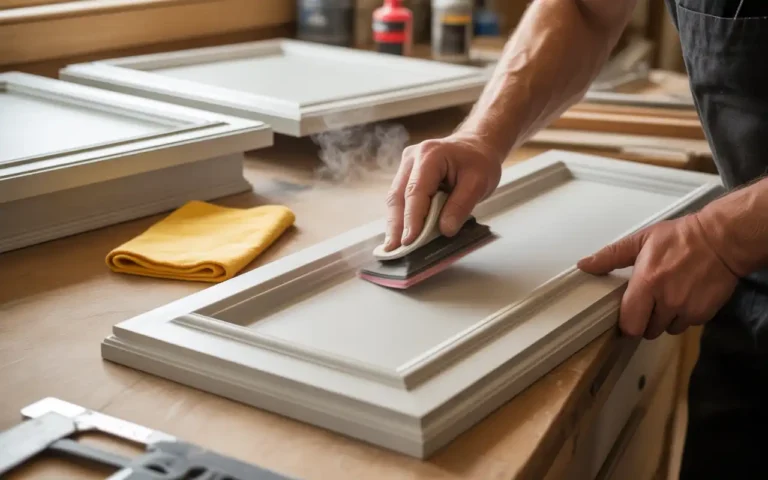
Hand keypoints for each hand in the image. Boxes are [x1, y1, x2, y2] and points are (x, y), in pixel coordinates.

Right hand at [383, 133, 501, 250]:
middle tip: (393, 249)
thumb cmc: (479, 161)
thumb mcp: (479, 182)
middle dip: (396, 225)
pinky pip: (400, 198)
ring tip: (392, 247)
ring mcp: (406, 165)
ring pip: (395, 198)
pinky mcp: (406, 174)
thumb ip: (461, 206)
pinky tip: (399, 234)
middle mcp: (412, 158)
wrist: (476, 146)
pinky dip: (400, 217)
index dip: (411, 218)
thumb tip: (445, 230)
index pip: (416, 191)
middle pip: (399, 196)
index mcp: (430, 155)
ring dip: (394, 223)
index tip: (409, 241)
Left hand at [576, 213, 738, 338]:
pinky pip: (686, 324)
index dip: (626, 323)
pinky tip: (685, 297)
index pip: (629, 323)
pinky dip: (683, 316)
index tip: (626, 314)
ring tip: (668, 298)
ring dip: (664, 319)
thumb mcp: (642, 240)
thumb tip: (583, 265)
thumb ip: (611, 256)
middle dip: (645, 321)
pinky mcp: (704, 314)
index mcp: (647, 283)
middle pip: (647, 331)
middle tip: (648, 303)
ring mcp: (687, 310)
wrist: (723, 240)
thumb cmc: (680, 237)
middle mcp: (667, 301)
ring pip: (667, 329)